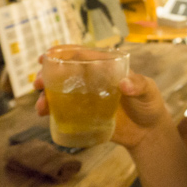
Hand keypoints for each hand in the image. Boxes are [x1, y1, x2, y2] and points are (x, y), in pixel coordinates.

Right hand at [34, 55, 170, 150]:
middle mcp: (93, 80)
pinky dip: (52, 111)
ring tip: (40, 106)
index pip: (82, 55)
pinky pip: (65, 111)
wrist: (148, 133)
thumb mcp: (148, 91)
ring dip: (47, 95)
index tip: (46, 56)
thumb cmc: (149, 105)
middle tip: (37, 83)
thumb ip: (139, 85)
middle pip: (66, 72)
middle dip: (48, 75)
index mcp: (106, 67)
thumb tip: (124, 84)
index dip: (63, 53)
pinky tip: (45, 114)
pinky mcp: (85, 116)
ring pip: (61, 91)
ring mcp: (87, 98)